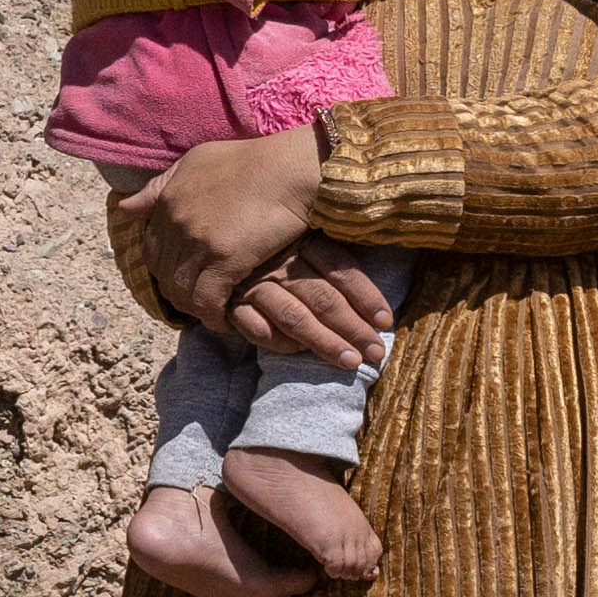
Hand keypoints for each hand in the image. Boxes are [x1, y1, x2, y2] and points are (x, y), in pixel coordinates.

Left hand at [121, 129, 334, 328]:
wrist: (289, 168)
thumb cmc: (251, 161)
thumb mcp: (197, 161)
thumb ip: (160, 186)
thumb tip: (125, 209)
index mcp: (167, 200)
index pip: (151, 251)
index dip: (165, 271)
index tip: (183, 279)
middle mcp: (177, 221)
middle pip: (165, 274)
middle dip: (178, 292)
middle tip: (198, 302)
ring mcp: (199, 241)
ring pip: (182, 291)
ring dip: (194, 308)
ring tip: (210, 313)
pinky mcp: (225, 258)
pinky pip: (206, 301)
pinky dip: (212, 315)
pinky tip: (224, 319)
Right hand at [230, 247, 396, 374]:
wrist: (212, 239)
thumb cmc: (271, 244)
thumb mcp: (301, 235)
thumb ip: (331, 256)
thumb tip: (371, 295)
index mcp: (303, 240)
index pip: (341, 269)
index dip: (366, 296)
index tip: (385, 321)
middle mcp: (280, 262)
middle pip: (323, 297)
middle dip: (352, 327)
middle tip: (375, 352)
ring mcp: (254, 283)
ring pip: (294, 316)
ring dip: (323, 341)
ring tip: (349, 361)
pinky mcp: (230, 303)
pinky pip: (256, 327)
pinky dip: (278, 341)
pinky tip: (299, 352)